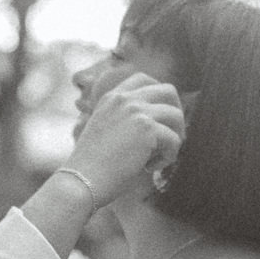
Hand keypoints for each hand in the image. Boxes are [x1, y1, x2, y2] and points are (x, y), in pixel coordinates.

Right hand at [65, 72, 185, 207]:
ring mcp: (136, 111)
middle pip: (168, 90)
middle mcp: (125, 99)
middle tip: (170, 138)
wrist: (82, 180)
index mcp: (111, 98)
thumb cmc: (91, 166)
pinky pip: (175, 139)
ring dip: (175, 138)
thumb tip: (155, 126)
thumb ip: (124, 120)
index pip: (143, 78)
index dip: (159, 96)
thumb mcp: (103, 131)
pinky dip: (168, 157)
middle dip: (176, 114)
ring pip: (177, 115)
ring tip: (159, 157)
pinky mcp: (147, 128)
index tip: (159, 119)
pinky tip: (149, 168)